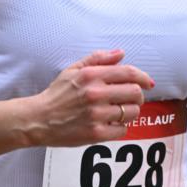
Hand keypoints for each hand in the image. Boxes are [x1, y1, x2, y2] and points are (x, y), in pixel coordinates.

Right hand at [31, 48, 153, 147]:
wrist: (38, 119)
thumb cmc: (56, 95)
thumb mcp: (73, 70)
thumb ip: (98, 59)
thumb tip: (120, 53)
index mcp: (91, 75)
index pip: (129, 73)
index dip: (143, 77)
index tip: (148, 83)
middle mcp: (95, 94)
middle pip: (135, 93)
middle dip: (138, 96)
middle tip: (132, 99)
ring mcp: (96, 114)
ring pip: (132, 112)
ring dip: (130, 112)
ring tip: (119, 112)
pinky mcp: (96, 133)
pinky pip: (122, 130)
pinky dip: (120, 127)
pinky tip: (110, 123)